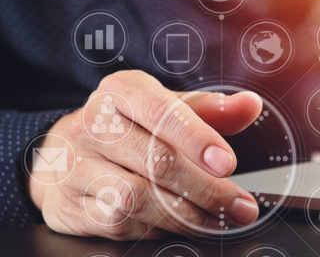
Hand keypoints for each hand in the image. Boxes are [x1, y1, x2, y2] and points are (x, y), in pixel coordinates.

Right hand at [28, 70, 261, 239]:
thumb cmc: (131, 125)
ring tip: (220, 220)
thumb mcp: (169, 107)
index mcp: (121, 91)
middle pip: (155, 160)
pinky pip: (118, 223)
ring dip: (187, 215)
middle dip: (207, 188)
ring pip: (136, 197)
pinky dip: (157, 229)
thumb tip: (251, 105)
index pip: (161, 111)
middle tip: (240, 205)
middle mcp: (92, 124)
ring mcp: (75, 165)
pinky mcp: (69, 204)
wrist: (68, 150)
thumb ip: (212, 109)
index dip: (197, 138)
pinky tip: (183, 226)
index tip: (228, 163)